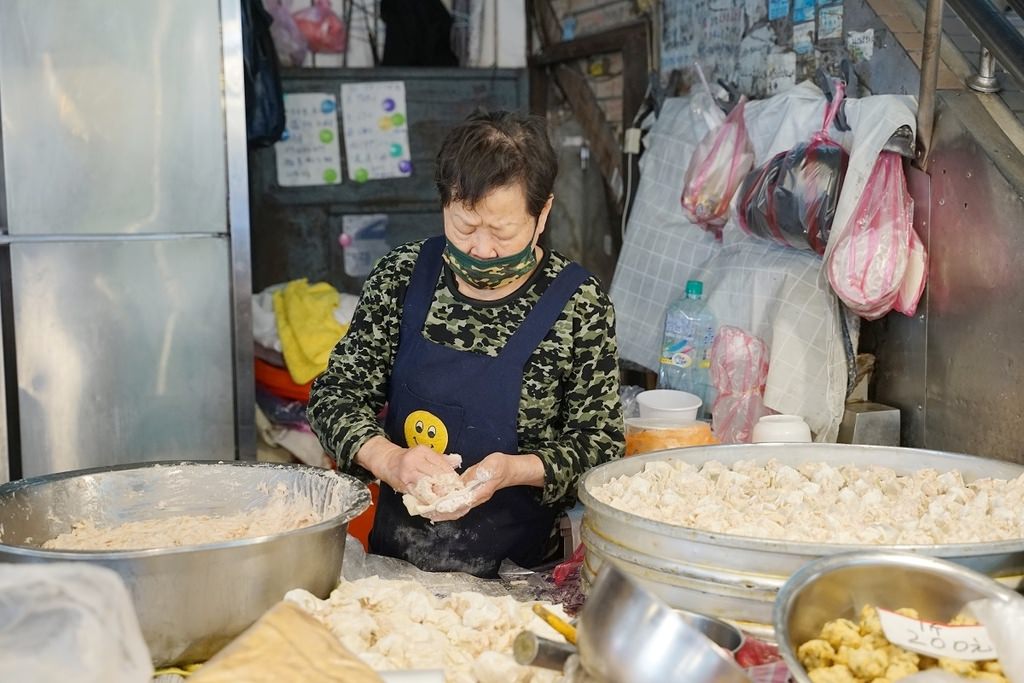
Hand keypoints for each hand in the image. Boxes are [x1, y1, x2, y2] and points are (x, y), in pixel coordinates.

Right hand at [356, 436, 455, 493]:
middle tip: (456, 493)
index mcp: (422, 452)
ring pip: (428, 487)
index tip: (459, 484)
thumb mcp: (425, 453)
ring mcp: (408, 475)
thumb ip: (442, 458)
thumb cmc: (408, 458)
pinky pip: (419, 495)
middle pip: (436, 476)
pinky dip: (428, 500)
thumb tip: (457, 461)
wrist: (387, 461)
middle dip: (447, 486)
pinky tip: (435, 502)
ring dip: (439, 495)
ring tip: (447, 499)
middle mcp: (414, 462)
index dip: (452, 476)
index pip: (442, 465)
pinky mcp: (404, 486)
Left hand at [423, 452, 544, 522]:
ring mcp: (473, 499)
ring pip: (456, 510)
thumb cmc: (500, 466)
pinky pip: (457, 505)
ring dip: (442, 512)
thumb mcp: (490, 465)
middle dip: (441, 512)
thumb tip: (462, 481)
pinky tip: (437, 507)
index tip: (435, 506)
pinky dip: (447, 507)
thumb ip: (477, 473)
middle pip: (457, 510)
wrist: (509, 470)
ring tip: (428, 512)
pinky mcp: (471, 496)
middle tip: (426, 512)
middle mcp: (476, 499)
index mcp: (480, 492)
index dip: (448, 505)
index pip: (461, 502)